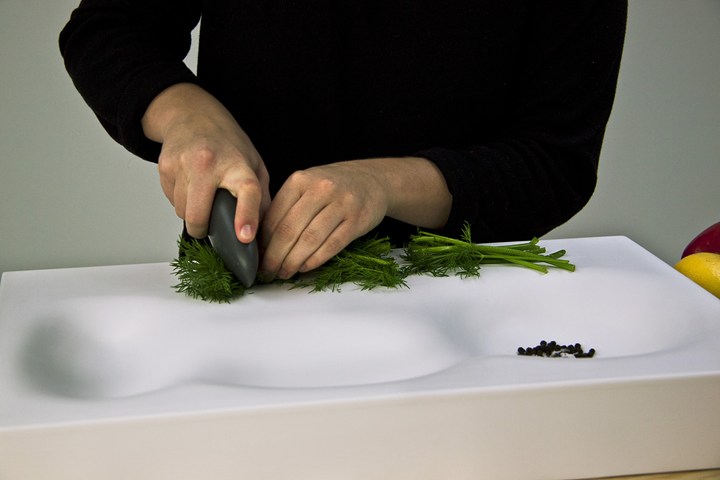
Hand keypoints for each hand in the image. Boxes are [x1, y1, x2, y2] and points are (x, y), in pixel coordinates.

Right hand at [142, 83, 269, 241]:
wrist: (192, 115)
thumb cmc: (227, 142)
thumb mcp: (254, 164)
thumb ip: (262, 197)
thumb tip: (264, 232)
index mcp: (238, 164)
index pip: (247, 191)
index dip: (246, 216)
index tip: (245, 236)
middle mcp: (209, 162)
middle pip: (199, 214)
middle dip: (202, 230)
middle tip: (208, 229)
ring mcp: (184, 164)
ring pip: (182, 211)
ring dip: (191, 214)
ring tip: (201, 198)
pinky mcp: (165, 166)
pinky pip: (170, 200)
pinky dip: (180, 201)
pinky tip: (189, 186)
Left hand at [261, 157, 452, 279]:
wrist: (371, 180)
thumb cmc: (332, 188)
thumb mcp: (306, 186)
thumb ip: (286, 207)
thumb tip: (262, 242)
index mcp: (299, 180)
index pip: (274, 216)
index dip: (263, 242)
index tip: (257, 258)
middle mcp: (319, 189)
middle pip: (289, 230)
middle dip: (275, 256)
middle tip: (268, 272)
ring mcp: (341, 204)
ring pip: (310, 240)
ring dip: (293, 261)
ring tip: (285, 273)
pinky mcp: (357, 220)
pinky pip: (332, 245)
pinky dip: (315, 260)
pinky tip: (305, 268)